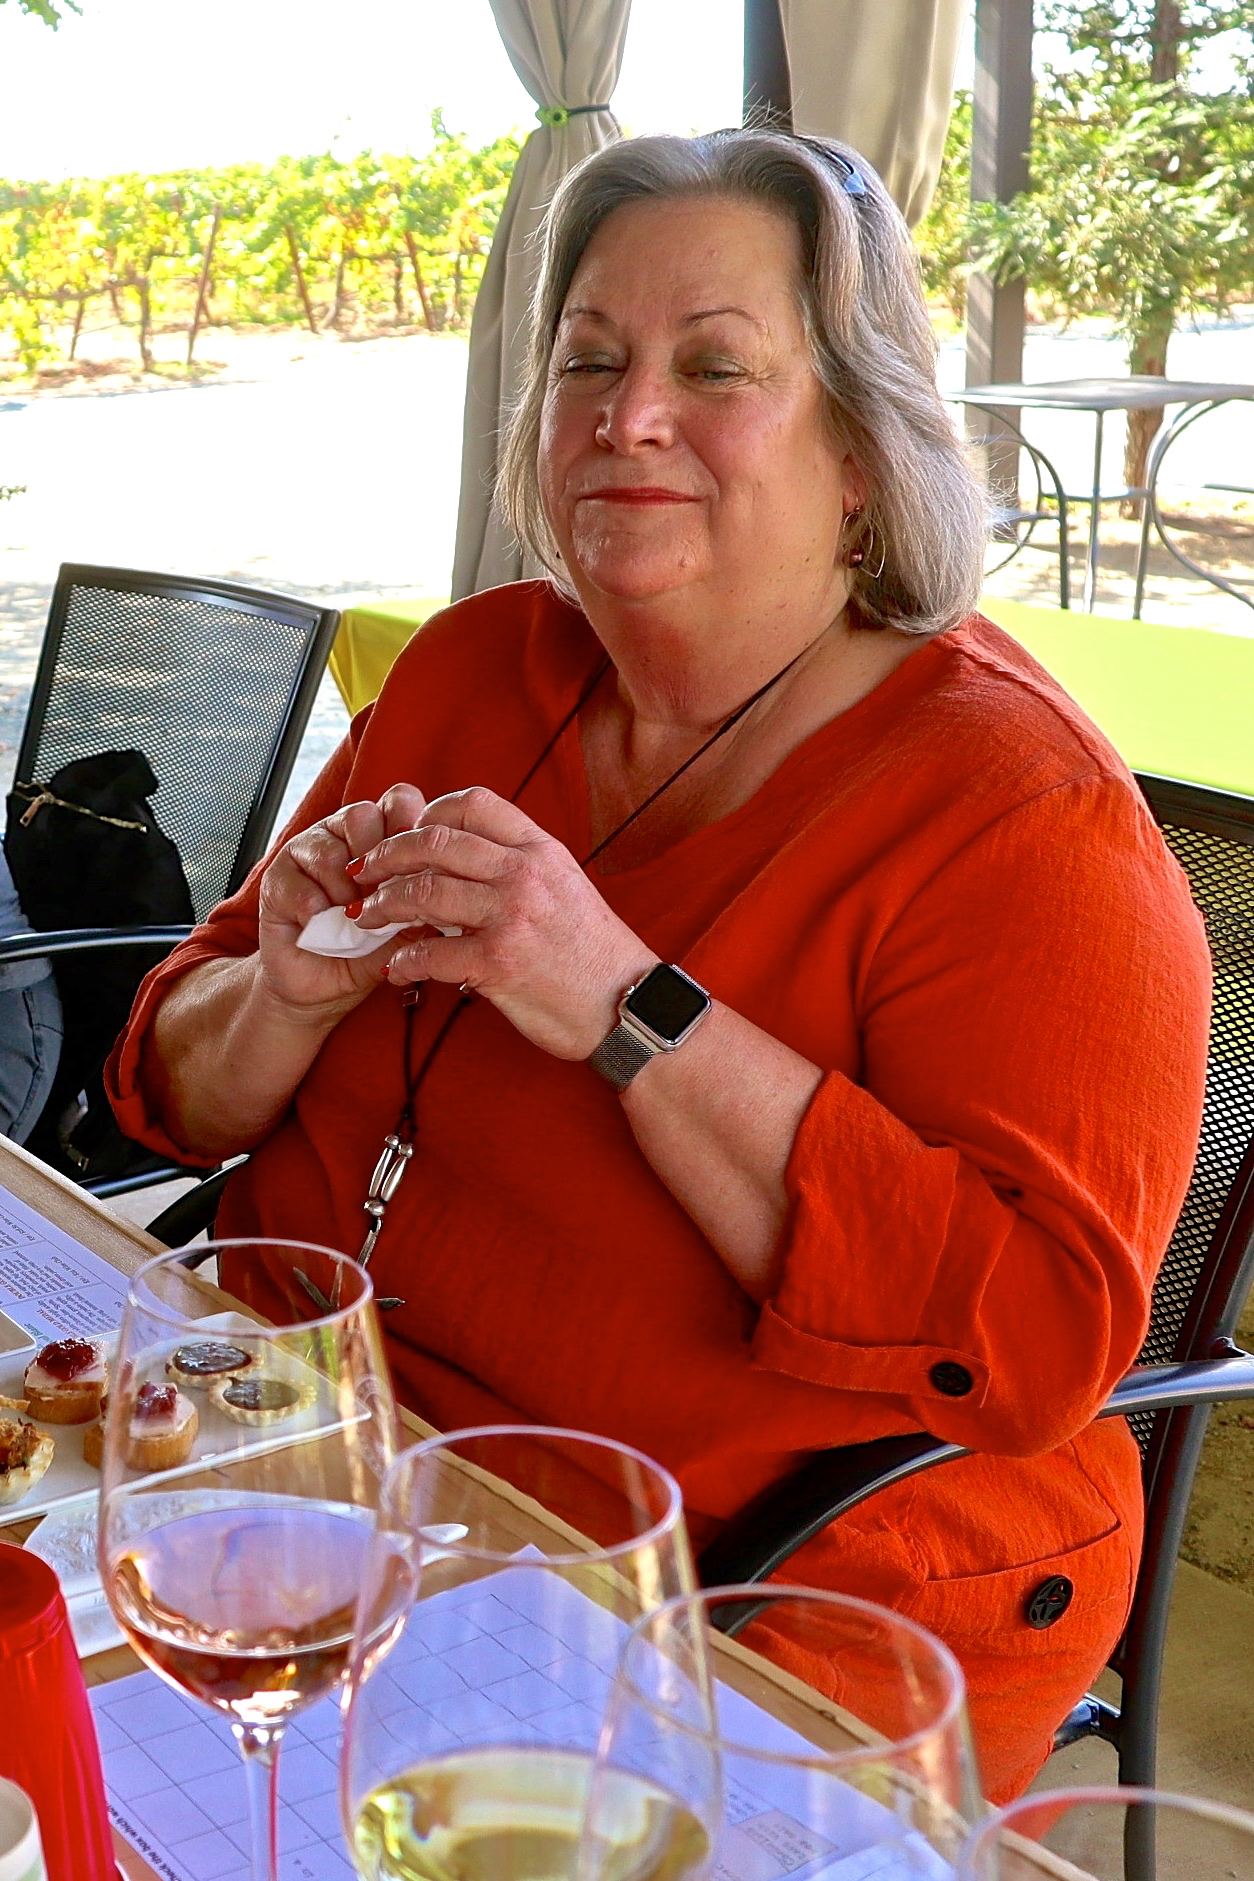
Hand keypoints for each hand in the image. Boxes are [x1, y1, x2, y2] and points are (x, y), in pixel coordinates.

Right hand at [254, 785, 426, 1018]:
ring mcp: (308, 851)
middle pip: (362, 815)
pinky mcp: (278, 876)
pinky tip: (322, 923)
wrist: (322, 986)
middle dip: (376, 862)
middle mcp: (344, 835)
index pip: (398, 801)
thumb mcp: (407, 930)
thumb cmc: (368, 952)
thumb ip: (425, 904)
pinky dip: (316, 908)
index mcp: (382, 837)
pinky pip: (300, 879)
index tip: (417, 864)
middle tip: (379, 898)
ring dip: (345, 891)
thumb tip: (447, 887)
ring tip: (350, 918)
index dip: (409, 824)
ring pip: (331, 849)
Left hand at [349, 786, 657, 1058]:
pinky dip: (401, 960)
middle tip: (364, 872)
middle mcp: (524, 875)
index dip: (429, 811)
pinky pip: (428, 953)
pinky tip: (394, 967)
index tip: (407, 832)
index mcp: (540, 850)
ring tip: (369, 916)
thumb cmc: (593, 952)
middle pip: (434, 843)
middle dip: (386, 855)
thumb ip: (520, 865)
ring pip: (422, 892)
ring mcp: (510, 917)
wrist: (626, 1005)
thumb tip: (466, 858)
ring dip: (383, 904)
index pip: (473, 804)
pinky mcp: (497, 963)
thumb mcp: (565, 886)